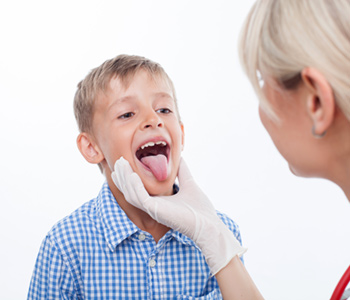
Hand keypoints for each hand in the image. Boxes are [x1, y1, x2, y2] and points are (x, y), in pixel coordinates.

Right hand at [112, 157, 245, 274]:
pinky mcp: (156, 212)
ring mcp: (154, 210)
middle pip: (130, 191)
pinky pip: (141, 199)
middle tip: (119, 161)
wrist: (209, 225)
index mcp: (158, 201)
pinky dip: (135, 187)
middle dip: (123, 176)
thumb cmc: (200, 209)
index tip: (124, 163)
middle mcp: (153, 206)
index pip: (137, 189)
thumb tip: (180, 157)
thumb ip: (183, 171)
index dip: (129, 177)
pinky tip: (132, 175)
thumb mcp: (189, 184)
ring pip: (131, 194)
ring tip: (121, 164)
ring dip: (125, 179)